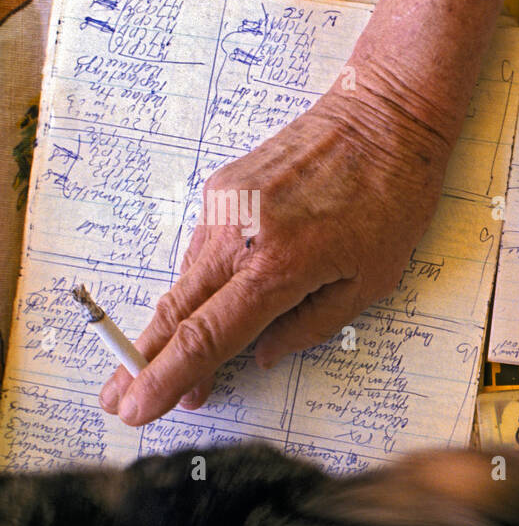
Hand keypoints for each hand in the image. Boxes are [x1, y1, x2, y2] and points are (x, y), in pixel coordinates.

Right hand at [99, 85, 451, 425]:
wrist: (383, 117)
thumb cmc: (393, 200)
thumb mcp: (372, 280)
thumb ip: (311, 325)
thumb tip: (262, 356)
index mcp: (278, 266)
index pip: (207, 337)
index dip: (167, 378)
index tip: (137, 408)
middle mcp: (238, 236)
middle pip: (175, 313)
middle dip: (142, 363)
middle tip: (117, 401)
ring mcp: (223, 207)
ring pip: (185, 281)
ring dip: (171, 327)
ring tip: (159, 367)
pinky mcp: (222, 186)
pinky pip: (201, 248)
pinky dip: (200, 283)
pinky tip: (207, 306)